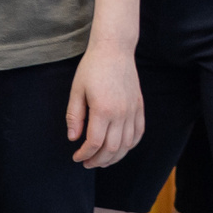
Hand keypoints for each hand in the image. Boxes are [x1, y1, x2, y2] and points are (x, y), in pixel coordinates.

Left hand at [66, 47, 144, 168]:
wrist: (114, 49)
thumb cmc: (92, 67)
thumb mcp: (77, 90)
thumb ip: (74, 116)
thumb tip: (73, 138)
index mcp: (103, 110)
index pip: (94, 143)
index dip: (84, 154)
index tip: (76, 157)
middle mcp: (121, 113)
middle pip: (112, 149)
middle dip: (98, 160)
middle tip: (87, 163)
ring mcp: (132, 111)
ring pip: (127, 145)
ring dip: (114, 157)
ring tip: (102, 160)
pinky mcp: (139, 106)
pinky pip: (138, 133)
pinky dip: (130, 145)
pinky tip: (120, 148)